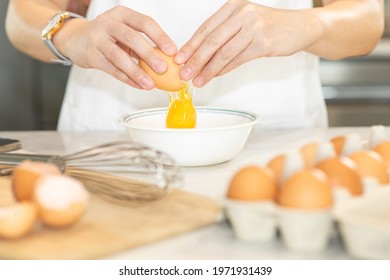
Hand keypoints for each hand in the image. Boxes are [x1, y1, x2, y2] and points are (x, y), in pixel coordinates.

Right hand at [55, 6, 176, 88]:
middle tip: (163, 69)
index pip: (145, 22)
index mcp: (122, 14)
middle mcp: (108, 23)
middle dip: (149, 54)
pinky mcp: (91, 56)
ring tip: (150, 84)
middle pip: (132, 38)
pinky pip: (112, 69)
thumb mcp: (124, 33)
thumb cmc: (108, 36)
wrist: (76, 40)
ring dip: (137, 72)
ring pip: (119, 57)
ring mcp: (97, 39)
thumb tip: (167, 61)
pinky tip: (139, 85)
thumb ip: (142, 44)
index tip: (172, 51)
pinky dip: (127, 79)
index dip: (160, 36)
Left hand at [175, 0, 320, 86]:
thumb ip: (224, 36)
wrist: (299, 27)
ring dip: (208, 69)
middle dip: (195, 59)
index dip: (190, 45)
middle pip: (212, 40)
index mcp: (233, 7)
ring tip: (197, 80)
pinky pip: (238, 59)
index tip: (179, 59)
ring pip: (224, 52)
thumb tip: (200, 57)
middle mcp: (242, 14)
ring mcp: (254, 27)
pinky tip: (215, 76)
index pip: (206, 28)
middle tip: (184, 73)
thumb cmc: (268, 26)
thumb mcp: (244, 23)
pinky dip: (224, 70)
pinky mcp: (264, 42)